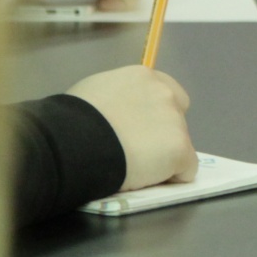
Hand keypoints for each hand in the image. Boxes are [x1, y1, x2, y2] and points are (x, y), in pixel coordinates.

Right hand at [66, 65, 197, 190]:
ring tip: (133, 166)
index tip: (138, 129)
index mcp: (143, 77)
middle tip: (138, 149)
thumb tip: (114, 113)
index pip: (165, 92)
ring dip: (163, 155)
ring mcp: (175, 121)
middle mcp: (165, 93)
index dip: (153, 114)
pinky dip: (171, 177)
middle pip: (177, 115)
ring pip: (180, 143)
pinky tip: (148, 179)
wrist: (75, 142)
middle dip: (163, 131)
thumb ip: (114, 100)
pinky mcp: (179, 149)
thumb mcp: (93, 95)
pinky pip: (185, 170)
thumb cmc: (71, 120)